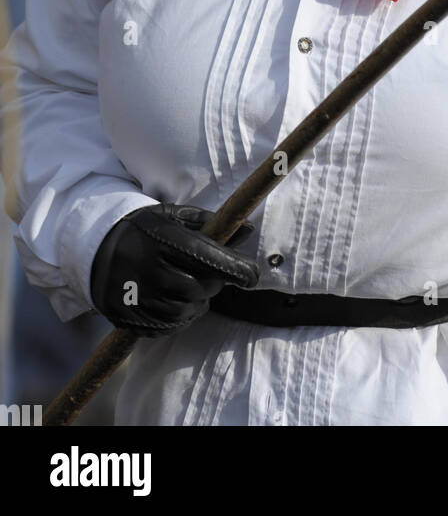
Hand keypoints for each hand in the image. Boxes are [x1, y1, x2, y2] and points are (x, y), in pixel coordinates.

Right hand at [90, 203, 258, 336]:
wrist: (97, 247)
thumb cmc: (147, 229)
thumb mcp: (175, 216)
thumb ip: (211, 224)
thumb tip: (249, 231)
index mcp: (162, 238)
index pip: (208, 258)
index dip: (236, 269)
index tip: (253, 275)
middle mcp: (146, 267)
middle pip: (198, 288)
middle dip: (215, 285)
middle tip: (215, 277)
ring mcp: (134, 295)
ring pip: (184, 312)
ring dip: (199, 304)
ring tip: (196, 290)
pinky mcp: (125, 316)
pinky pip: (165, 327)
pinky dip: (180, 320)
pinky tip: (180, 305)